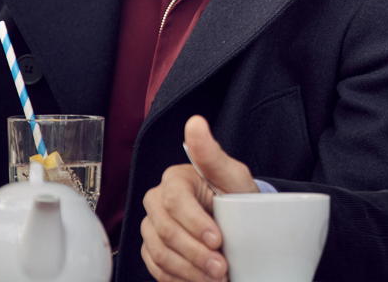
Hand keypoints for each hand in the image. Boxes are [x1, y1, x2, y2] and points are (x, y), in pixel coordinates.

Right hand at [140, 115, 258, 281]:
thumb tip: (195, 122)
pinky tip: (200, 280)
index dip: (195, 223)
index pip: (175, 202)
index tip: (218, 239)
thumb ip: (212, 153)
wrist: (235, 220)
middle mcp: (156, 202)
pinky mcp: (152, 250)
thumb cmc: (234, 194)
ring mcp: (151, 227)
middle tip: (221, 269)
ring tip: (215, 278)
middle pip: (166, 231)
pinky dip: (179, 278)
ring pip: (160, 253)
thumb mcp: (231, 174)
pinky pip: (157, 269)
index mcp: (173, 179)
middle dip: (196, 254)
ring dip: (189, 270)